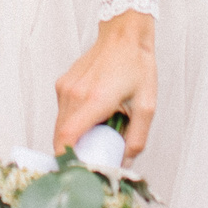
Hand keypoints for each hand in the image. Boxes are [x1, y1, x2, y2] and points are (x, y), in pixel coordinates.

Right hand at [53, 11, 155, 159]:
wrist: (124, 35)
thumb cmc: (137, 66)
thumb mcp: (146, 106)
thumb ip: (136, 139)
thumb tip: (124, 163)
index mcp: (94, 100)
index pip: (67, 138)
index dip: (67, 159)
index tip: (77, 172)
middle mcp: (74, 94)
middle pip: (60, 135)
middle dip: (72, 153)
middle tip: (91, 160)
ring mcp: (65, 88)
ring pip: (60, 124)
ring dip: (73, 137)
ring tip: (95, 136)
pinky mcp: (63, 84)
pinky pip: (63, 112)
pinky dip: (73, 122)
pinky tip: (91, 117)